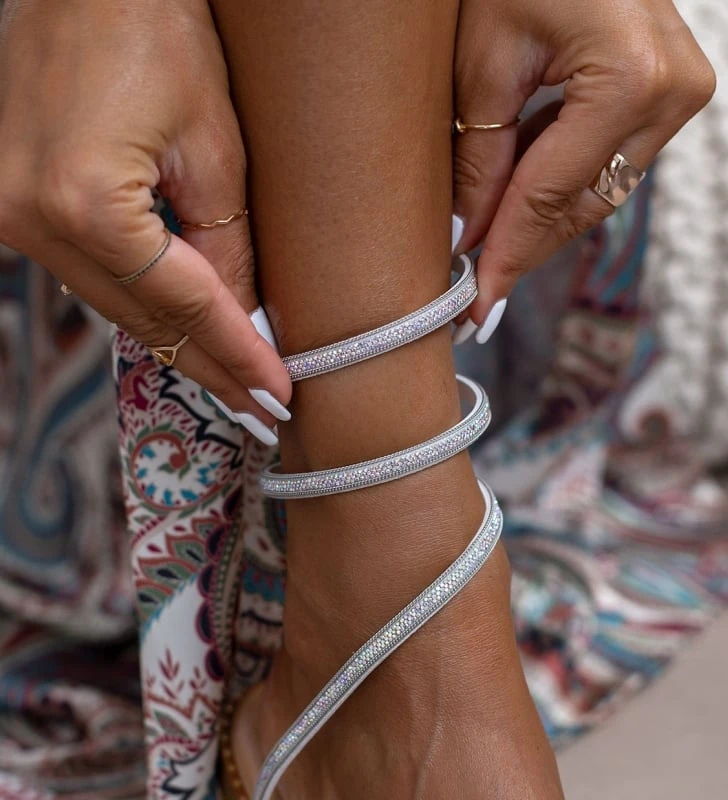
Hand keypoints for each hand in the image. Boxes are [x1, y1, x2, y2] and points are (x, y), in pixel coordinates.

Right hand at [0, 0, 289, 441]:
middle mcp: (31, 221)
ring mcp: (9, 214)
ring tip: (236, 382)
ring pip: (115, 306)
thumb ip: (228, 248)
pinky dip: (142, 303)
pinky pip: (90, 275)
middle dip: (211, 367)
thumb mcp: (214, 143)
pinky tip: (184, 330)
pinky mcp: (10, 202)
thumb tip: (247, 327)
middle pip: (143, 322)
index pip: (183, 307)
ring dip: (179, 343)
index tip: (279, 400)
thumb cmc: (154, 24)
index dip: (238, 357)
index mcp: (85, 206)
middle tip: (264, 411)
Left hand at [452, 0, 715, 340]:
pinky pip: (610, 160)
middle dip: (522, 244)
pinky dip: (560, 184)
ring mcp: (681, 90)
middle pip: (584, 203)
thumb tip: (467, 240)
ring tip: (486, 249)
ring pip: (599, 190)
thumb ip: (478, 161)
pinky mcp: (670, 88)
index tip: (474, 305)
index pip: (551, 194)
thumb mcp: (480, 62)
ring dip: (540, 219)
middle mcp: (673, 91)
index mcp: (631, 77)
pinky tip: (515, 202)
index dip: (506, 253)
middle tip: (474, 289)